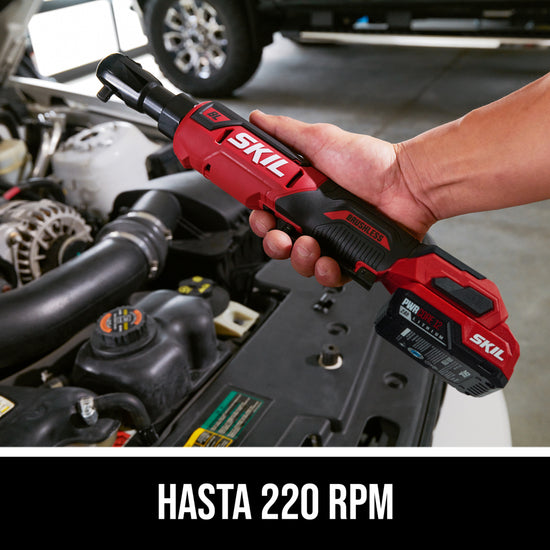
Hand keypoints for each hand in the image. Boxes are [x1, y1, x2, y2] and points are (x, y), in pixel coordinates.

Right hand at [248, 110, 435, 286]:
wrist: (407, 185)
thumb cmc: (371, 163)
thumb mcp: (321, 140)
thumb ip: (286, 132)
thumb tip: (259, 119)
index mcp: (303, 195)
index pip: (270, 213)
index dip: (261, 218)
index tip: (261, 215)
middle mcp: (315, 219)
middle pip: (281, 242)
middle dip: (275, 243)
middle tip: (281, 236)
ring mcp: (332, 240)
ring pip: (301, 261)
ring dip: (299, 257)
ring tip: (310, 244)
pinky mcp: (350, 258)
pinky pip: (330, 275)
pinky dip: (325, 273)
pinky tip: (327, 261)